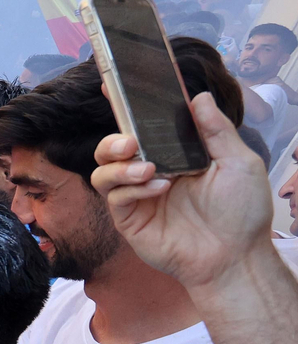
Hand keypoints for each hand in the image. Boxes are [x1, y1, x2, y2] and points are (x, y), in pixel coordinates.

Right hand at [91, 93, 273, 290]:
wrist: (235, 255)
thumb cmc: (241, 212)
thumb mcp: (239, 162)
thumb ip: (216, 131)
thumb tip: (199, 98)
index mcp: (174, 156)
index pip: (143, 129)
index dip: (124, 110)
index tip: (110, 88)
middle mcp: (151, 173)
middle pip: (111, 149)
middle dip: (113, 141)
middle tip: (130, 143)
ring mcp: (137, 198)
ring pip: (102, 173)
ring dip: (119, 166)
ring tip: (147, 168)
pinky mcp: (129, 220)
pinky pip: (114, 197)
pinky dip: (131, 188)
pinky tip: (157, 189)